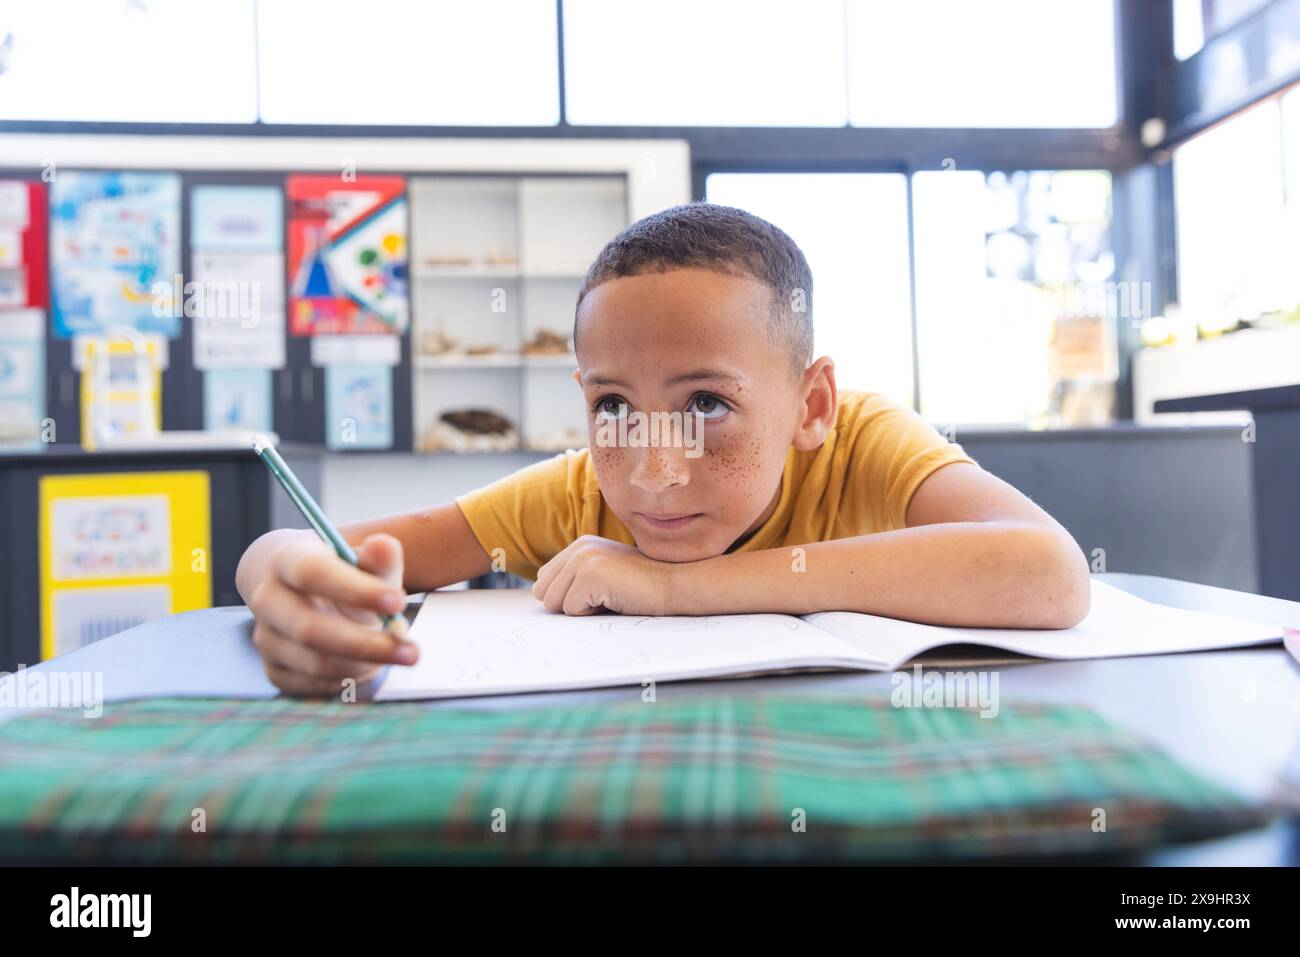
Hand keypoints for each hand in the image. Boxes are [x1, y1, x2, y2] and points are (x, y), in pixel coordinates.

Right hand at [248, 533, 418, 697]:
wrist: (299, 592)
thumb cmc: (340, 575)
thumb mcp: (361, 561)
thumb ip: (378, 559)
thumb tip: (386, 546)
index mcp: (286, 561)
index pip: (312, 573)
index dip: (355, 590)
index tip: (398, 602)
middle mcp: (266, 600)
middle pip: (309, 629)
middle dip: (366, 644)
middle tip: (411, 651)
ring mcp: (266, 638)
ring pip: (315, 663)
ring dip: (363, 664)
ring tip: (394, 653)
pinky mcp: (274, 670)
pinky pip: (315, 686)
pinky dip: (349, 680)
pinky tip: (368, 665)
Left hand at [532, 535, 675, 615]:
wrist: (674, 585)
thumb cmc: (640, 588)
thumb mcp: (604, 575)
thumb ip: (574, 579)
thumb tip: (542, 597)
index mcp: (579, 545)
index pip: (543, 581)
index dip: (566, 597)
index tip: (597, 593)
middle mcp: (578, 548)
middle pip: (543, 592)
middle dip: (569, 604)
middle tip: (604, 596)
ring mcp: (583, 559)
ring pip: (554, 603)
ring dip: (581, 610)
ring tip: (610, 597)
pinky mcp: (590, 575)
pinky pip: (571, 610)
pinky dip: (592, 613)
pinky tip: (615, 599)